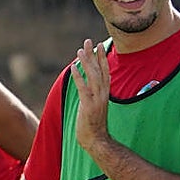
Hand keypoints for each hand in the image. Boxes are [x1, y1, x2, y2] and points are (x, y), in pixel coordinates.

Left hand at [69, 38, 111, 153]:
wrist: (95, 139)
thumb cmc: (92, 124)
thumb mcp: (93, 106)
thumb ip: (91, 94)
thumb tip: (86, 86)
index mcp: (105, 93)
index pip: (105, 71)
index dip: (102, 58)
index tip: (99, 46)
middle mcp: (103, 93)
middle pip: (100, 69)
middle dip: (94, 54)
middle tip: (88, 41)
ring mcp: (97, 99)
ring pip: (93, 75)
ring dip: (86, 62)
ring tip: (80, 50)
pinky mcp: (89, 105)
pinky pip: (84, 87)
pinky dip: (79, 76)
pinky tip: (74, 66)